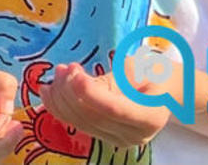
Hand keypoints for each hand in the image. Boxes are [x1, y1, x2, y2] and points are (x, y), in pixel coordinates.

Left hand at [39, 61, 168, 149]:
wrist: (159, 92)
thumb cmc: (152, 74)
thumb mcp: (141, 67)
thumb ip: (118, 74)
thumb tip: (86, 80)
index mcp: (151, 116)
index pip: (116, 110)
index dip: (92, 94)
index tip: (76, 74)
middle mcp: (135, 135)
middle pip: (94, 116)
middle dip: (71, 91)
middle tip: (64, 67)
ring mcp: (118, 139)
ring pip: (81, 121)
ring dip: (61, 97)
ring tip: (59, 72)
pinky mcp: (103, 137)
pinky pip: (76, 124)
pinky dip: (57, 107)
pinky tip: (48, 90)